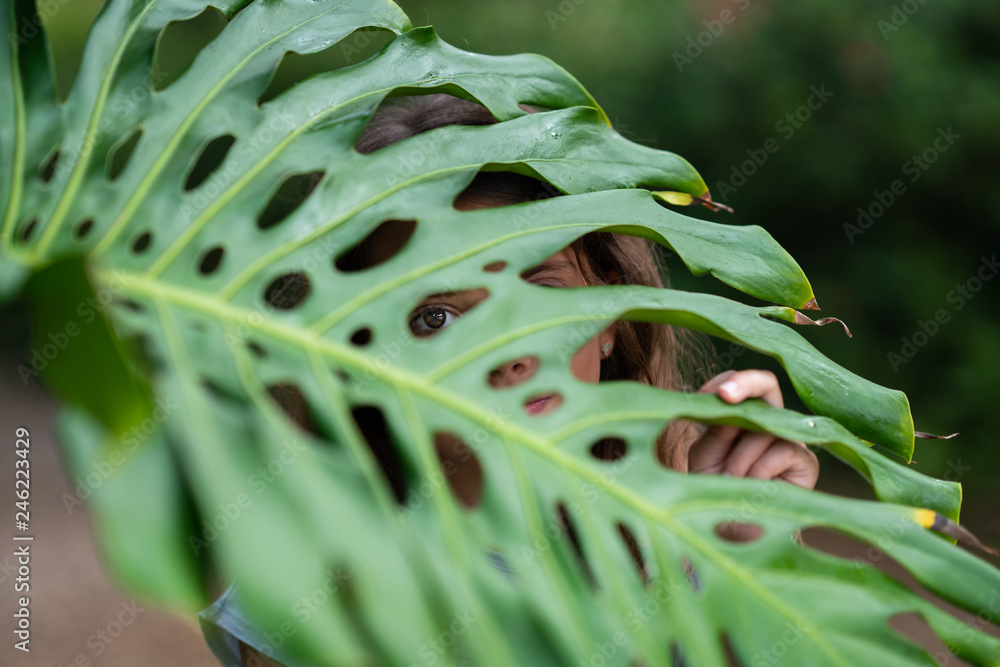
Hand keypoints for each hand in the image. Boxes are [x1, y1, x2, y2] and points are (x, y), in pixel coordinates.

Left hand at [686, 370, 818, 489]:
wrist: (733, 530)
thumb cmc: (715, 489)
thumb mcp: (706, 455)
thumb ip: (716, 430)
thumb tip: (728, 404)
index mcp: (742, 413)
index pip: (738, 381)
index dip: (723, 381)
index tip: (702, 395)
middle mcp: (770, 420)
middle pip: (766, 384)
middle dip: (744, 385)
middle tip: (724, 394)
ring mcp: (790, 438)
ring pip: (764, 428)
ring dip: (739, 458)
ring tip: (731, 481)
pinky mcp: (806, 460)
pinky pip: (782, 450)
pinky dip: (759, 470)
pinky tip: (752, 487)